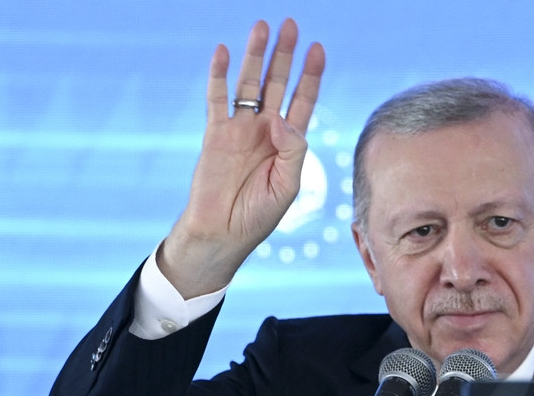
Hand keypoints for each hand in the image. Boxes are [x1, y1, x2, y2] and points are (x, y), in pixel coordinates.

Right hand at [159, 18, 325, 297]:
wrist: (222, 233)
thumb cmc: (258, 216)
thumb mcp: (287, 186)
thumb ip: (292, 151)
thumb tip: (280, 118)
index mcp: (289, 143)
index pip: (303, 100)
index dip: (310, 75)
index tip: (318, 49)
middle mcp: (265, 130)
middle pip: (278, 83)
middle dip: (285, 55)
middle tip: (291, 24)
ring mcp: (240, 129)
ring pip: (249, 84)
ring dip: (256, 56)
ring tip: (262, 27)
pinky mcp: (215, 134)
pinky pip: (217, 98)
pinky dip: (218, 75)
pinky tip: (223, 52)